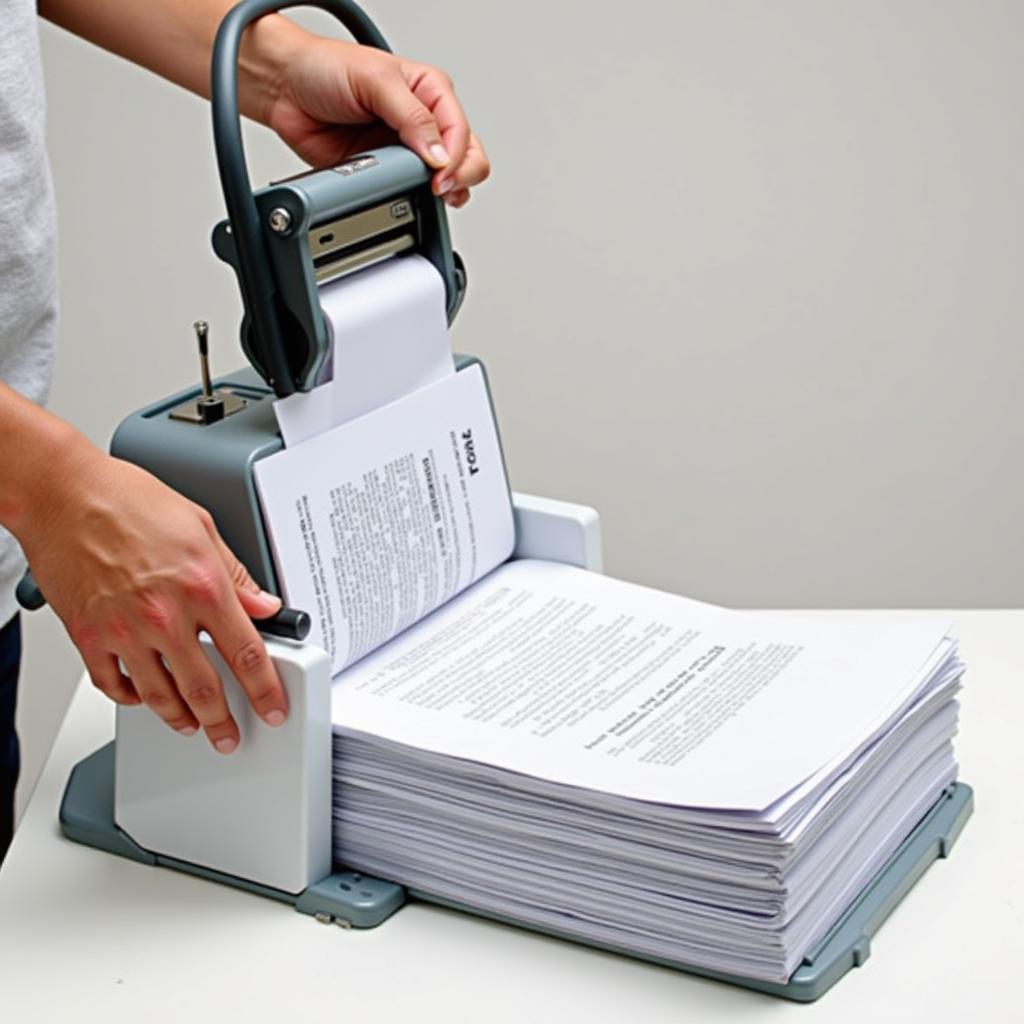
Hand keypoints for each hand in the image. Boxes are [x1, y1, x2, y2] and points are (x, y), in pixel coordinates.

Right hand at [19, 444, 288, 752]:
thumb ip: (236, 575)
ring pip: (160, 695)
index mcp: (203, 587)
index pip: (248, 654)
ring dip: (180, 718)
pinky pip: (113, 683)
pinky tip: (142, 699)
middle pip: (205, 688)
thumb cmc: (129, 500)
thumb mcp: (202, 528)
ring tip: (192, 727)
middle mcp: (166, 616)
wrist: (65, 494)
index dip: (266, 690)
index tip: (273, 708)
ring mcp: (125, 631)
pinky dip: (130, 698)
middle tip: (231, 736)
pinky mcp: (88, 637)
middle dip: (222, 722)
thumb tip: (263, 604)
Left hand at [264, 36, 489, 208]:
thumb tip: (438, 154)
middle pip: (467, 158)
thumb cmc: (325, 69)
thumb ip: (411, 117)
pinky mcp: (387, 172)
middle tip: (436, 188)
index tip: (436, 176)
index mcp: (431, 92)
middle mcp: (424, 122)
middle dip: (458, 177)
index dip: (455, 159)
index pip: (462, 132)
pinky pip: (412, 194)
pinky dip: (415, 201)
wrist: (285, 90)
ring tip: (428, 196)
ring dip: (444, 193)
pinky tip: (409, 199)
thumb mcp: (375, 80)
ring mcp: (407, 150)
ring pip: (448, 181)